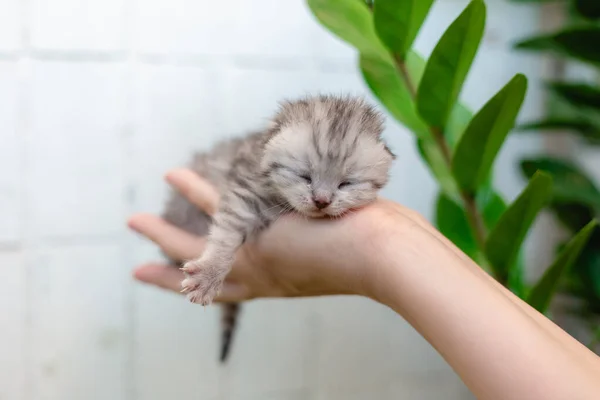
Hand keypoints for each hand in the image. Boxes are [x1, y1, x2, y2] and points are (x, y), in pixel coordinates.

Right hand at [128, 168, 426, 302]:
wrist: (383, 254)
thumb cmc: (374, 248)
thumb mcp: (341, 244)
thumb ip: (327, 231)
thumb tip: (335, 208)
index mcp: (278, 279)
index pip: (232, 285)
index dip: (205, 284)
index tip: (188, 287)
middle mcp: (261, 275)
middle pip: (202, 276)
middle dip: (169, 273)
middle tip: (139, 270)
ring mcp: (255, 258)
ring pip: (195, 248)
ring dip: (162, 234)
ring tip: (133, 222)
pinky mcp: (256, 236)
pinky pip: (217, 209)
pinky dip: (193, 192)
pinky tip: (172, 176)